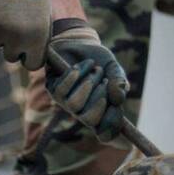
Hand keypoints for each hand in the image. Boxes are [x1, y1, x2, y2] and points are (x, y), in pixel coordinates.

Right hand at [0, 0, 51, 68]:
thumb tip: (35, 49)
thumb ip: (39, 33)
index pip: (34, 64)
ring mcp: (2, 32)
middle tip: (12, 29)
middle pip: (12, 57)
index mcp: (40, 35)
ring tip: (6, 12)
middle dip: (11, 46)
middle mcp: (21, 38)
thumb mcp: (43, 10)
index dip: (29, 57)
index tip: (25, 50)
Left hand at [45, 21, 130, 145]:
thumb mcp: (113, 67)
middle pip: (91, 121)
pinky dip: (76, 75)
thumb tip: (119, 100)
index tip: (118, 113)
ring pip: (75, 105)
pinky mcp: (54, 90)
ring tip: (94, 68)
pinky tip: (81, 65)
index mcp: (101, 111)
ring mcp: (66, 103)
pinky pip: (63, 90)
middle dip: (100, 98)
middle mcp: (82, 111)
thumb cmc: (98, 59)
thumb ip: (119, 82)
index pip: (105, 132)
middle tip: (103, 80)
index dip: (112, 129)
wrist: (79, 42)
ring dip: (88, 83)